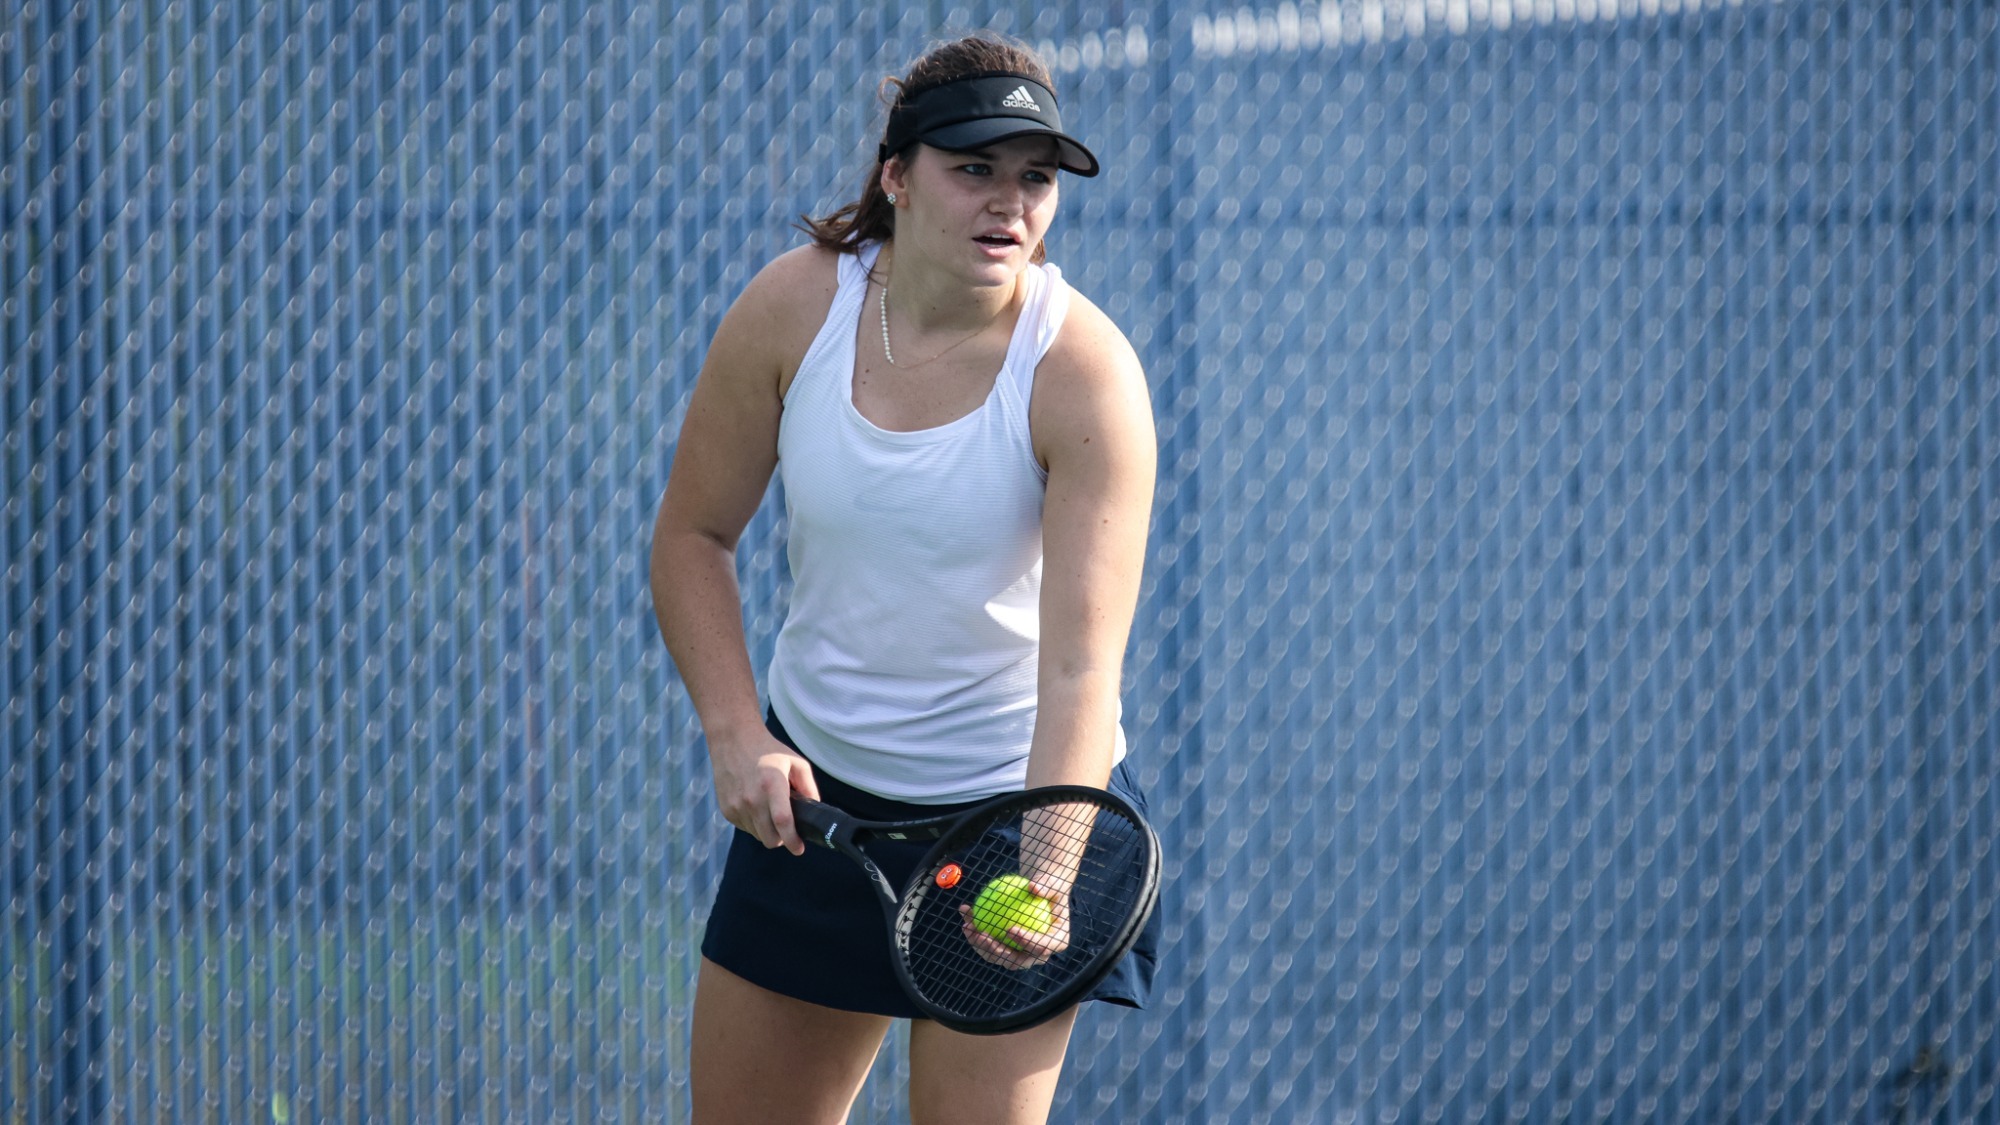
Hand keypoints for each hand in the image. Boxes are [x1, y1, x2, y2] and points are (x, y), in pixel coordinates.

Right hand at [708, 727, 819, 854]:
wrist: (732, 740)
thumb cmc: (767, 750)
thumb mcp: (795, 762)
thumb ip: (808, 786)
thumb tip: (814, 808)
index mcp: (772, 785)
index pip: (783, 822)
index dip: (792, 841)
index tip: (799, 849)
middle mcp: (752, 798)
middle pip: (769, 838)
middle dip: (782, 839)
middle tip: (787, 828)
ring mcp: (736, 805)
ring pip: (757, 835)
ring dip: (767, 830)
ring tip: (769, 810)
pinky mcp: (726, 809)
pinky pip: (745, 827)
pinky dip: (753, 823)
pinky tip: (755, 805)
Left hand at [958, 881, 1071, 969]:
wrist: (1039, 892)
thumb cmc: (1049, 886)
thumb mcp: (1052, 882)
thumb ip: (1046, 885)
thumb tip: (1034, 887)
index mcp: (1056, 941)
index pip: (1042, 947)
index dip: (1026, 942)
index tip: (1010, 929)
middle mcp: (1038, 954)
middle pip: (1017, 960)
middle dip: (997, 951)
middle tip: (984, 935)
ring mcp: (1020, 953)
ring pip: (998, 956)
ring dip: (980, 944)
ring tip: (968, 926)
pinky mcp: (1005, 949)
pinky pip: (988, 944)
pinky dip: (975, 932)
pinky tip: (965, 916)